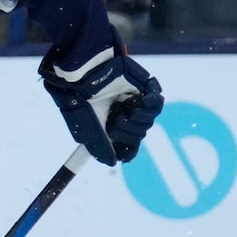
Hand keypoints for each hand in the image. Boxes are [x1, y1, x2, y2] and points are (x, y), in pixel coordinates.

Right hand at [39, 52, 161, 165]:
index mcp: (107, 124)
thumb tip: (113, 162)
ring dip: (138, 119)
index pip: (127, 143)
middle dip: (129, 132)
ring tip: (123, 110)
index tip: (125, 150)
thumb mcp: (86, 129)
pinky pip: (156, 103)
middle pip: (139, 134)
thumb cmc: (80, 101)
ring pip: (148, 120)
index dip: (127, 147)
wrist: (84, 74)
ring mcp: (133, 101)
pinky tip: (136, 102)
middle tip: (115, 122)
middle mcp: (121, 113)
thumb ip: (101, 147)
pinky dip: (149, 105)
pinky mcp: (143, 87)